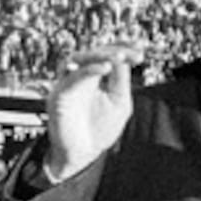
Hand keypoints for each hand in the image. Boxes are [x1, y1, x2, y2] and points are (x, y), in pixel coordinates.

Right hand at [44, 42, 140, 181]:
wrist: (82, 154)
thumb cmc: (101, 129)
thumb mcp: (120, 102)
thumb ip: (121, 80)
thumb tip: (124, 57)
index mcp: (97, 77)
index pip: (108, 54)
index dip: (123, 46)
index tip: (140, 46)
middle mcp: (82, 76)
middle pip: (96, 52)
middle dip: (116, 50)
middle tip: (133, 54)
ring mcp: (69, 83)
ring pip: (81, 58)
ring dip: (101, 54)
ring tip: (120, 56)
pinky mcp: (60, 93)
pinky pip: (73, 76)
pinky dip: (90, 70)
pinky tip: (105, 68)